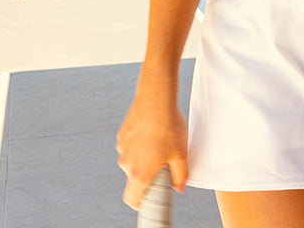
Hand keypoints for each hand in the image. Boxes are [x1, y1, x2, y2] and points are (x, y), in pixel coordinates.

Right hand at [116, 84, 189, 208]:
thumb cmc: (169, 127)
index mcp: (140, 173)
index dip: (140, 203)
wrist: (155, 99)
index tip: (150, 200)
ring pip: (134, 160)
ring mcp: (122, 149)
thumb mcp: (181, 154)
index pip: (132, 199)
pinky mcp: (122, 136)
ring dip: (145, 157)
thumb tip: (179, 187)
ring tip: (161, 141)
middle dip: (149, 173)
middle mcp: (126, 164)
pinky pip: (131, 146)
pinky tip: (152, 131)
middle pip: (136, 178)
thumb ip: (180, 175)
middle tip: (165, 161)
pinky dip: (140, 144)